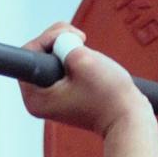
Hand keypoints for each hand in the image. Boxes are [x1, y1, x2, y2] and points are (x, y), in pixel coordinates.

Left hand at [18, 24, 149, 135]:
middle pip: (38, 53)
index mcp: (35, 98)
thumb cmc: (109, 96)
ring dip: (70, 49)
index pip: (30, 52)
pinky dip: (74, 58)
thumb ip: (64, 42)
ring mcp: (49, 98)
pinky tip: (86, 65)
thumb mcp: (83, 59)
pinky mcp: (61, 94)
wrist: (127, 117)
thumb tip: (60, 42)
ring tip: (87, 59)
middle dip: (60, 42)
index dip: (51, 38)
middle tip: (82, 44)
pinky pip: (60, 66)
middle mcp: (37, 100)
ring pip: (51, 57)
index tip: (71, 44)